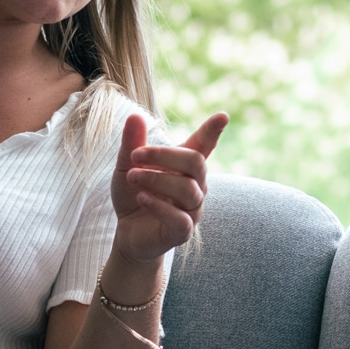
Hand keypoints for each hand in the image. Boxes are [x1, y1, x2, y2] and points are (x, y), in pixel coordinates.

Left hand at [109, 111, 227, 264]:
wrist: (127, 233)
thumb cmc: (133, 195)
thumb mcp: (127, 166)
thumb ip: (132, 144)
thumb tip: (135, 116)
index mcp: (184, 167)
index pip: (203, 146)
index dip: (212, 132)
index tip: (222, 116)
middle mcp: (195, 186)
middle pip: (196, 162)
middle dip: (164, 155)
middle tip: (135, 155)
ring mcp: (192, 209)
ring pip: (188, 189)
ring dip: (156, 180)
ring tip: (132, 178)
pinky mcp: (183, 232)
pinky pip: (181, 218)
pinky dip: (160, 206)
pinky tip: (142, 199)